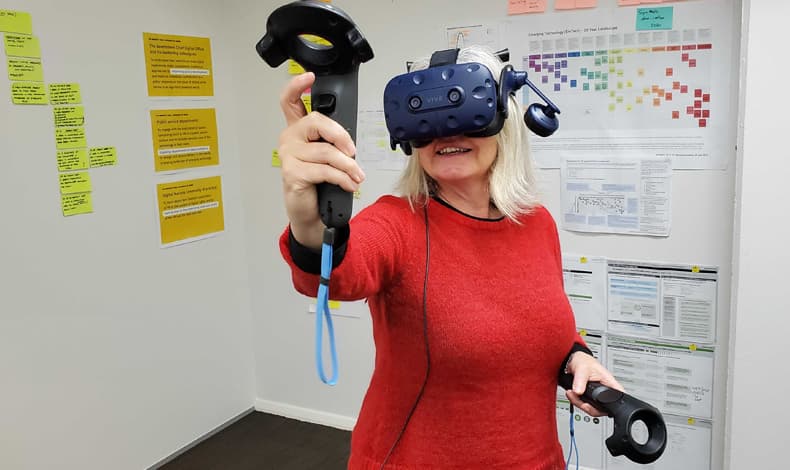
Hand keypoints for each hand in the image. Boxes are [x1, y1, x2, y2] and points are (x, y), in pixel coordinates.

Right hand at [277, 72, 365, 247]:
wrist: (311, 212)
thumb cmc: (319, 183)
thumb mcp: (327, 158)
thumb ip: (332, 142)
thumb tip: (349, 143)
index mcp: (298, 130)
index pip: (290, 101)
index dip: (297, 85)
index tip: (309, 76)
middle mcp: (290, 139)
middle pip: (316, 122)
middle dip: (341, 136)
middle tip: (352, 151)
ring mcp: (289, 155)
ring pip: (326, 152)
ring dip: (348, 166)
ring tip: (357, 176)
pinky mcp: (292, 173)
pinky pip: (325, 170)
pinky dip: (342, 177)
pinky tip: (349, 183)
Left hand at [564, 352, 623, 417]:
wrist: (573, 361)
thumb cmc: (583, 361)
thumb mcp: (582, 369)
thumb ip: (580, 381)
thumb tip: (578, 392)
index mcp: (609, 383)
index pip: (618, 398)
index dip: (612, 406)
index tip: (596, 405)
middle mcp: (606, 392)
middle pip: (603, 409)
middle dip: (588, 407)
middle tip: (578, 399)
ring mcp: (598, 396)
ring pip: (592, 409)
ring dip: (579, 404)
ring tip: (571, 393)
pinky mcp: (590, 398)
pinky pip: (585, 406)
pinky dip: (576, 402)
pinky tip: (571, 394)